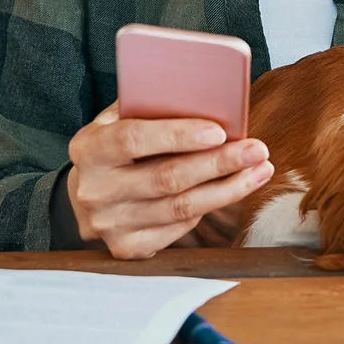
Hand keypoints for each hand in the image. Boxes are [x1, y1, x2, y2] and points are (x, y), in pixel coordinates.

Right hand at [66, 102, 272, 259]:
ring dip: (228, 189)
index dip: (177, 135)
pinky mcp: (128, 248)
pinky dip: (209, 208)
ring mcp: (110, 224)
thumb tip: (203, 96)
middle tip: (257, 150)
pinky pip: (179, 228)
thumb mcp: (116, 121)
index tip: (219, 131)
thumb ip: (147, 108)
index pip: (133, 140)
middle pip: (166, 178)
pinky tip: (231, 190)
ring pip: (181, 208)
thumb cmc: (113, 147)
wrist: (84, 197)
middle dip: (218, 163)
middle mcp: (95, 190)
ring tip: (259, 170)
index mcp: (88, 149)